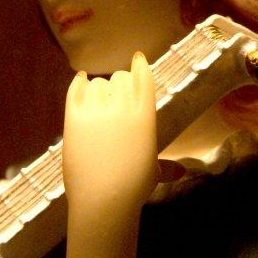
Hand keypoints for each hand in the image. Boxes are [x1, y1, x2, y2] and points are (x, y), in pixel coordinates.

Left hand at [62, 52, 156, 219]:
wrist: (103, 199)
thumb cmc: (133, 189)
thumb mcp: (153, 171)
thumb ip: (166, 165)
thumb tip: (183, 173)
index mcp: (145, 115)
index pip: (143, 78)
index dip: (140, 65)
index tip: (137, 58)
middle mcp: (121, 106)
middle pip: (119, 78)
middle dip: (118, 86)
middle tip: (115, 97)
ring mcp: (96, 110)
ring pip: (97, 84)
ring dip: (99, 90)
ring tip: (98, 102)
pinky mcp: (74, 116)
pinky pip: (76, 88)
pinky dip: (79, 82)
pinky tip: (81, 80)